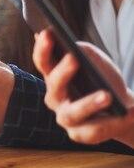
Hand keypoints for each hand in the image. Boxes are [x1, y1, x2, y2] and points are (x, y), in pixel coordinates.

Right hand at [33, 30, 133, 146]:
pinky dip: (115, 121)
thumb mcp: (95, 62)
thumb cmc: (103, 81)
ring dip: (89, 104)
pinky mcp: (81, 135)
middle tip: (74, 59)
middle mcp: (55, 98)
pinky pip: (95, 130)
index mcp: (54, 77)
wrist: (122, 108)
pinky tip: (130, 112)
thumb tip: (72, 47)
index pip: (43, 62)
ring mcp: (66, 118)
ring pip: (72, 113)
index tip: (48, 32)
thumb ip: (83, 53)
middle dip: (62, 73)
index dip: (43, 48)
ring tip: (107, 95)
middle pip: (53, 86)